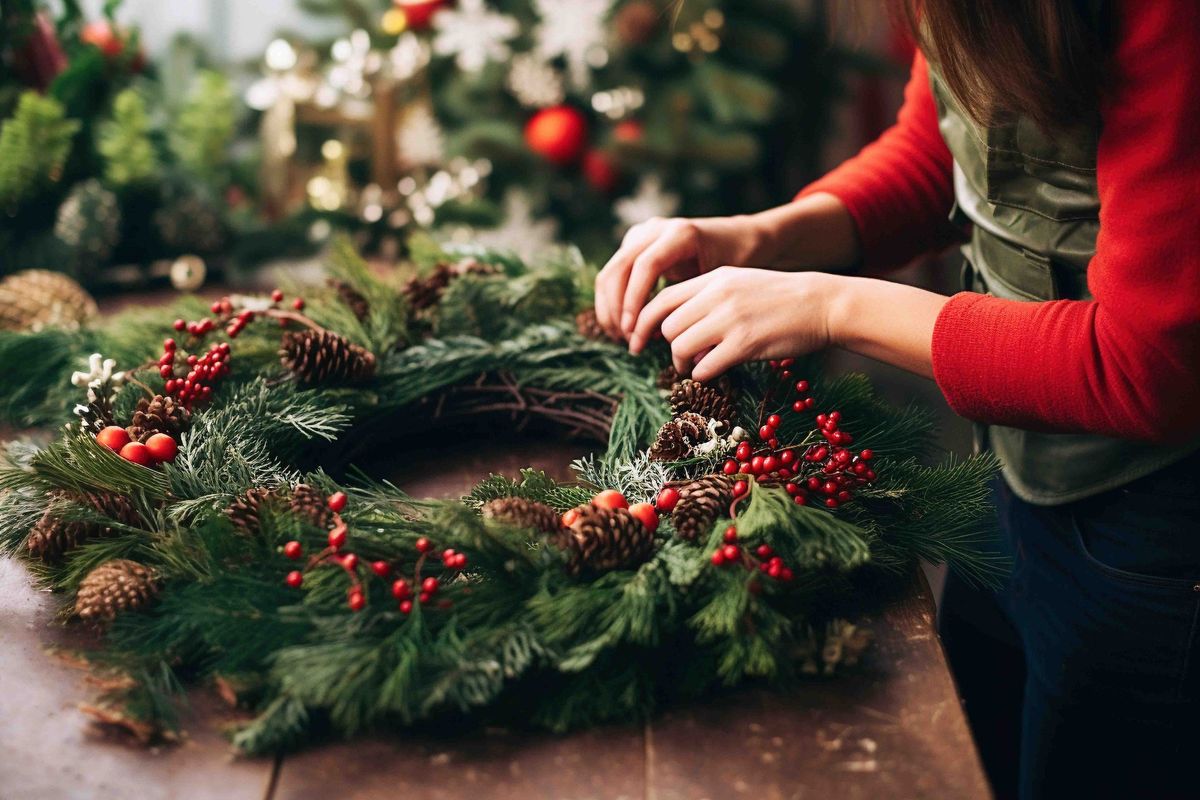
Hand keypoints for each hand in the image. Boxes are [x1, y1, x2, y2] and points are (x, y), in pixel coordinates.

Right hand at [593, 215, 762, 340]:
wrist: (734, 239)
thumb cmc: (732, 263)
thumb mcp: (718, 281)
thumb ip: (692, 303)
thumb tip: (672, 339)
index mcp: (679, 234)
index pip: (645, 266)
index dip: (634, 300)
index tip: (632, 330)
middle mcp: (655, 229)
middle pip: (618, 268)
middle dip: (616, 308)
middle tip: (625, 339)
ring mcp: (641, 235)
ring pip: (609, 272)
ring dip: (609, 308)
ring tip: (622, 337)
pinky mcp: (632, 245)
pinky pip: (612, 275)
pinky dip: (612, 302)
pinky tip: (622, 327)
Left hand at [628, 267, 839, 381]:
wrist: (822, 304)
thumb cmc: (780, 298)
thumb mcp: (739, 283)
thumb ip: (707, 297)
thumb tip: (675, 326)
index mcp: (714, 278)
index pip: (662, 299)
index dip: (644, 322)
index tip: (638, 339)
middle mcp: (718, 295)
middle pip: (668, 325)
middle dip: (669, 345)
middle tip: (682, 357)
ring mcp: (731, 319)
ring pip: (681, 345)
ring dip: (683, 362)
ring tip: (696, 366)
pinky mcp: (745, 344)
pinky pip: (705, 365)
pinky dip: (702, 374)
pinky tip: (713, 372)